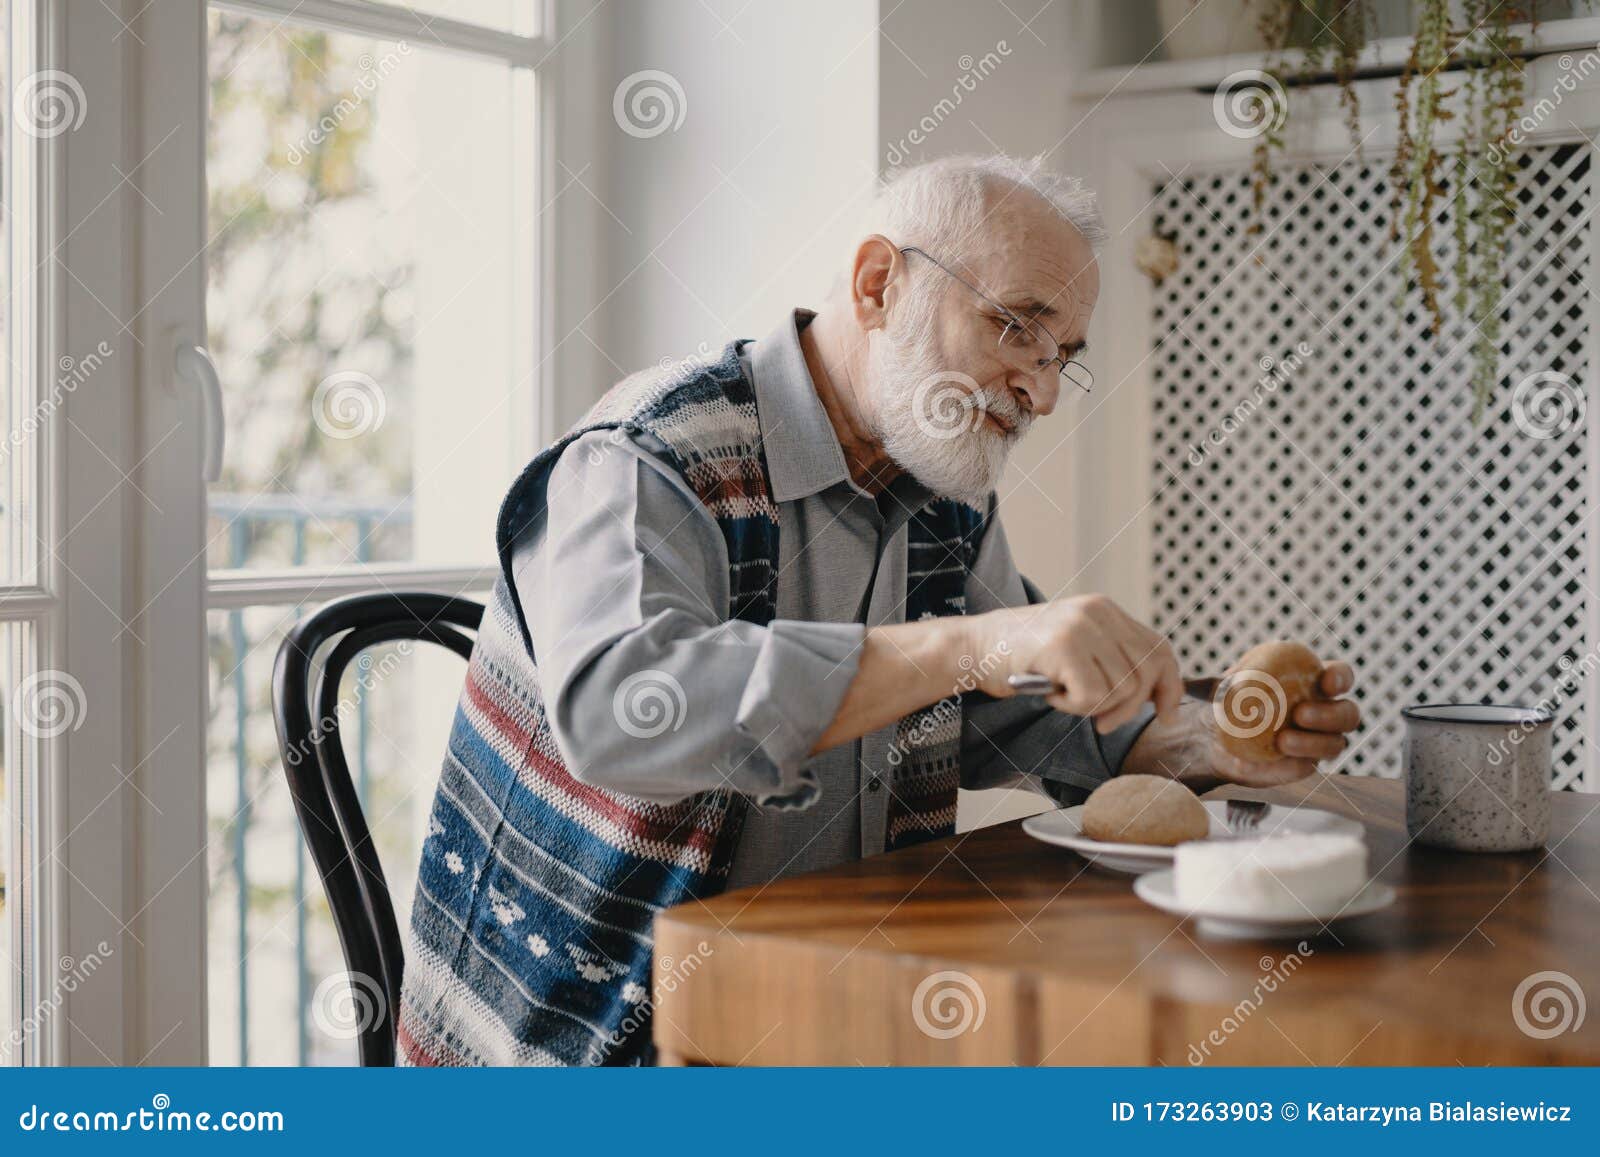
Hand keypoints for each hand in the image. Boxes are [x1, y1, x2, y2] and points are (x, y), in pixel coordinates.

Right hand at [967, 594, 1183, 732]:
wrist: (972, 648)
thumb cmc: (1021, 657)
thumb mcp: (1075, 647)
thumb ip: (1111, 659)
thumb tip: (1157, 694)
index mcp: (1105, 610)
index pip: (1160, 649)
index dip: (1170, 685)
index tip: (1166, 714)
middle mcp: (1098, 612)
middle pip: (1146, 674)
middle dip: (1129, 709)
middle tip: (1101, 723)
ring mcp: (1082, 626)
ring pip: (1122, 689)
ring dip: (1093, 707)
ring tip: (1062, 695)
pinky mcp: (1065, 647)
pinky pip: (1093, 697)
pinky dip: (1072, 707)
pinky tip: (1050, 694)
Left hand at [1200, 661, 1359, 786]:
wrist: (1218, 737)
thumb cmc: (1230, 700)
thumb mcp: (1226, 686)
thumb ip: (1219, 681)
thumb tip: (1191, 683)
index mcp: (1313, 683)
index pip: (1341, 677)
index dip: (1341, 678)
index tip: (1326, 681)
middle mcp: (1324, 713)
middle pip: (1348, 714)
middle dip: (1330, 714)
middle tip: (1301, 714)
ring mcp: (1318, 741)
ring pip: (1335, 744)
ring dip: (1314, 742)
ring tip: (1283, 740)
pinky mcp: (1305, 765)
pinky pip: (1306, 767)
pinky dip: (1291, 763)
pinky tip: (1268, 759)